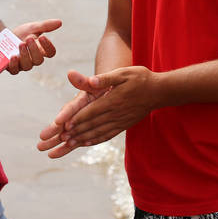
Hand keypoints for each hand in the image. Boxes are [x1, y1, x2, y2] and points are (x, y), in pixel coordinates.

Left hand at [7, 19, 61, 73]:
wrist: (3, 36)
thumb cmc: (21, 34)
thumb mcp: (33, 27)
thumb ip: (46, 26)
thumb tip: (60, 22)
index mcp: (41, 50)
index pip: (50, 53)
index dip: (48, 47)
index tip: (43, 37)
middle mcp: (33, 59)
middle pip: (39, 60)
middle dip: (34, 49)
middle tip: (29, 38)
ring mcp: (23, 65)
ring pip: (27, 66)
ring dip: (25, 55)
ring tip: (21, 44)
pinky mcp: (12, 68)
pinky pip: (15, 70)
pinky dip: (14, 64)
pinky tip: (13, 56)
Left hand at [36, 67, 159, 157]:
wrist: (160, 91)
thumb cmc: (140, 78)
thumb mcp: (123, 73)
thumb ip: (104, 79)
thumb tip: (89, 80)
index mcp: (113, 100)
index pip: (91, 112)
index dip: (77, 119)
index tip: (63, 126)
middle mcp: (115, 114)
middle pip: (90, 125)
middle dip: (72, 133)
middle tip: (57, 140)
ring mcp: (120, 121)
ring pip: (97, 132)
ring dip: (80, 139)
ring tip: (65, 145)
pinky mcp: (124, 125)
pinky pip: (107, 135)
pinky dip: (95, 140)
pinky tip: (85, 143)